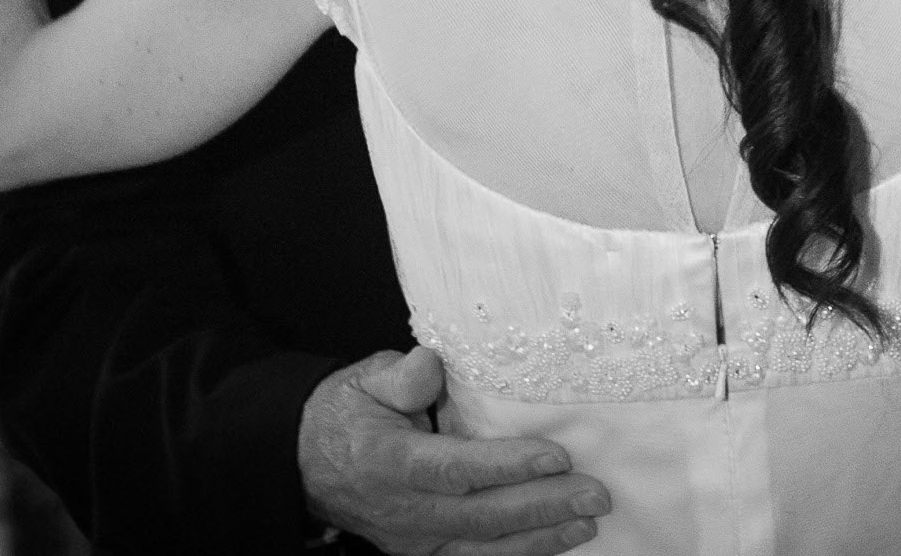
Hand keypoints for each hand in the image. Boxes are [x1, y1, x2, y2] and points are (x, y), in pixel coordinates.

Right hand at [299, 349, 610, 554]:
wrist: (306, 462)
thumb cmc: (347, 413)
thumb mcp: (364, 380)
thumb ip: (401, 376)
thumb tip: (431, 364)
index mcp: (389, 462)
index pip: (456, 469)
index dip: (508, 466)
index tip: (557, 456)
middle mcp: (403, 511)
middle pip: (479, 516)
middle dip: (542, 507)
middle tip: (594, 494)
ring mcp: (413, 541)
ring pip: (482, 549)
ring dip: (539, 540)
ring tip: (586, 523)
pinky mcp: (423, 554)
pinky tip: (555, 545)